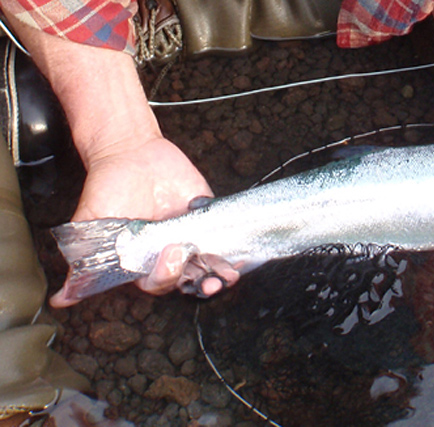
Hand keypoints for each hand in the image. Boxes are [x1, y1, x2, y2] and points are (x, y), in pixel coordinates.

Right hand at [50, 137, 239, 306]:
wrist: (130, 150)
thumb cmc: (107, 188)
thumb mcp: (91, 226)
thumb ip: (84, 263)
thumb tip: (63, 298)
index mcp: (143, 260)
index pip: (159, 282)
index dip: (168, 279)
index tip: (171, 260)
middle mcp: (168, 252)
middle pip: (189, 279)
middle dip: (201, 282)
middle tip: (208, 275)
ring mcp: (189, 236)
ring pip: (209, 263)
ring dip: (221, 273)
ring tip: (229, 274)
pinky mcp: (205, 217)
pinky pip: (223, 237)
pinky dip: (233, 248)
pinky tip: (241, 253)